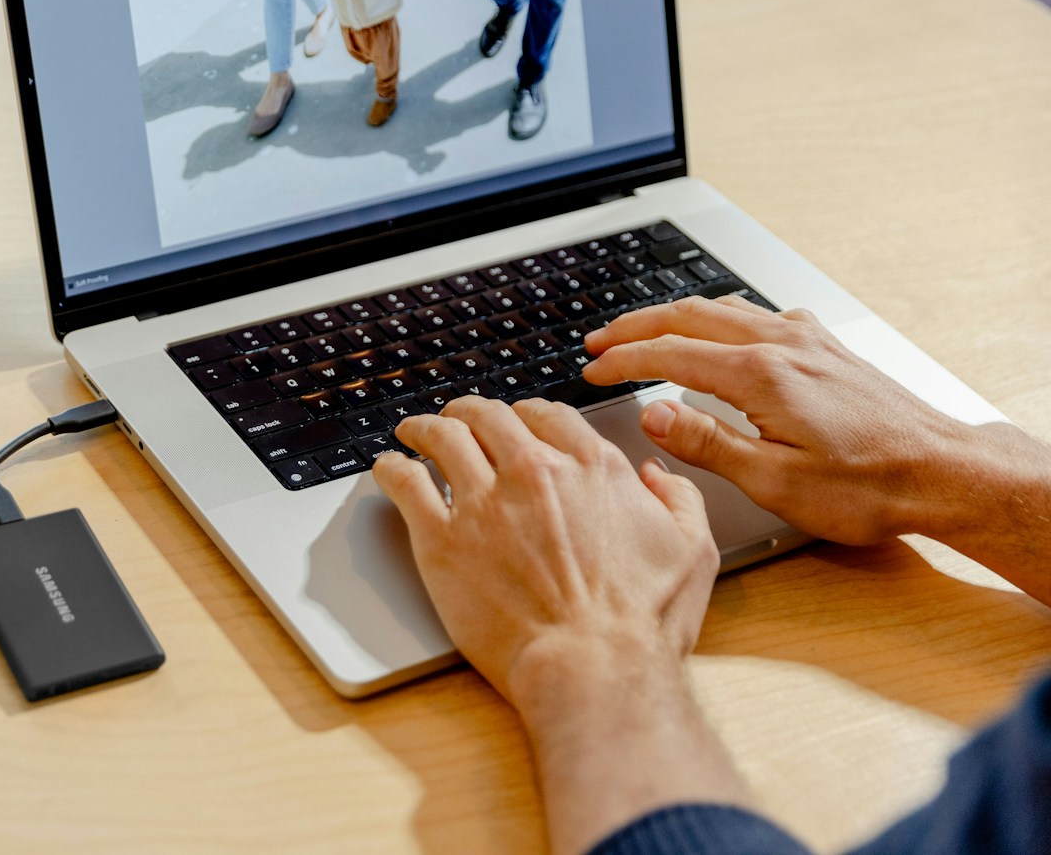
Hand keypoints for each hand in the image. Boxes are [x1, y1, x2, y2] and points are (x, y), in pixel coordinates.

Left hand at [374, 397, 717, 709]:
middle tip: (460, 420)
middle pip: (488, 415)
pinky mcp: (441, 538)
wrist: (594, 669)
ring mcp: (483, 502)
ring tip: (415, 431)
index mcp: (592, 468)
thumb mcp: (692, 550)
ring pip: (441, 436)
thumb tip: (656, 476)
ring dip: (425, 427)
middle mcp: (534, 472)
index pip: (547, 414)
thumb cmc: (641, 624)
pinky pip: (404, 482)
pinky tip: (388, 467)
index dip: (527, 415)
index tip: (516, 424)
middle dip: (471, 412)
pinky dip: (391, 467)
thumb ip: (678, 498)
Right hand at [582, 295, 970, 544]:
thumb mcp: (775, 481)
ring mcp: (806, 340)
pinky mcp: (825, 348)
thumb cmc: (870, 486)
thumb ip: (706, 442)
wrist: (945, 473)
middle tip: (599, 342)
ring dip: (673, 316)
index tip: (592, 371)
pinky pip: (757, 314)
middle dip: (635, 326)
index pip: (667, 354)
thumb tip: (653, 413)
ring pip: (722, 307)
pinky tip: (720, 333)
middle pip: (687, 315)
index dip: (622, 361)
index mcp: (759, 374)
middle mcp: (782, 344)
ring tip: (644, 331)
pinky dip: (719, 317)